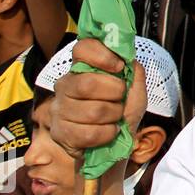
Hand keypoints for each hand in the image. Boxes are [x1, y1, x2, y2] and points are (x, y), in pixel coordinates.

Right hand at [48, 38, 146, 158]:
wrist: (114, 146)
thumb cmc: (122, 113)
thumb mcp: (134, 90)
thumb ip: (133, 72)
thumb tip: (129, 58)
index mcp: (82, 68)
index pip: (82, 48)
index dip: (102, 55)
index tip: (119, 66)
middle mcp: (65, 85)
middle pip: (88, 84)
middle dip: (115, 94)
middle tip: (120, 100)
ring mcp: (59, 109)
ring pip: (93, 111)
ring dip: (114, 117)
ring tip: (114, 118)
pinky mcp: (60, 133)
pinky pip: (90, 134)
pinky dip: (107, 134)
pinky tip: (108, 132)